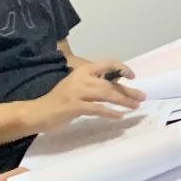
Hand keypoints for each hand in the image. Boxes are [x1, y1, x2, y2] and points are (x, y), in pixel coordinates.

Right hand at [27, 64, 143, 129]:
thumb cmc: (59, 99)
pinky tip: (119, 116)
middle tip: (142, 97)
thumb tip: (118, 88)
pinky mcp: (74, 106)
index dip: (122, 68)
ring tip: (135, 106)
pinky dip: (110, 112)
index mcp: (83, 70)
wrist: (38, 112)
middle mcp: (82, 78)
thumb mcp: (77, 85)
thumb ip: (94, 84)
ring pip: (107, 94)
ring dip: (123, 101)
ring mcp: (78, 92)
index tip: (132, 76)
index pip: (107, 64)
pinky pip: (97, 109)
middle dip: (128, 91)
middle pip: (110, 83)